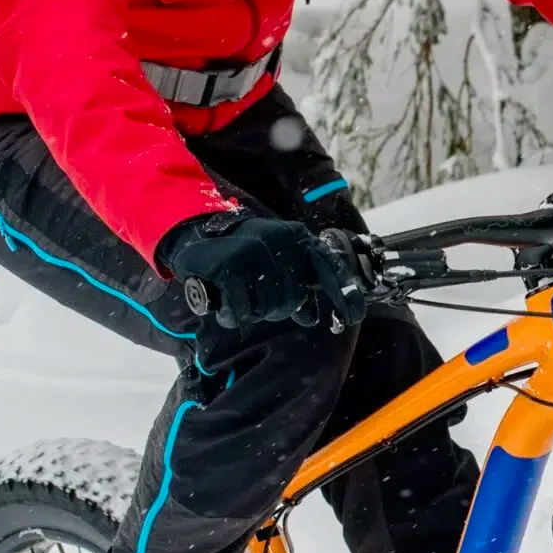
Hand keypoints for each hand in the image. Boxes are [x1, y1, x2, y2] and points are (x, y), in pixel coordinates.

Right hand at [162, 213, 367, 330]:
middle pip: (293, 300)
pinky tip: (226, 304)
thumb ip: (298, 284)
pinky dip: (232, 315)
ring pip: (268, 309)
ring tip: (241, 295)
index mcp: (296, 237)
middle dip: (277, 309)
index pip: (328, 271)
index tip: (353, 318)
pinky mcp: (227, 268)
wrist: (198, 234)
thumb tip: (312, 318)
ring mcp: (253, 253)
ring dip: (254, 312)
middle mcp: (279, 241)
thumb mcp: (276, 260)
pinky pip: (241, 312)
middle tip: (258, 299)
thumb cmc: (245, 252)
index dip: (343, 297)